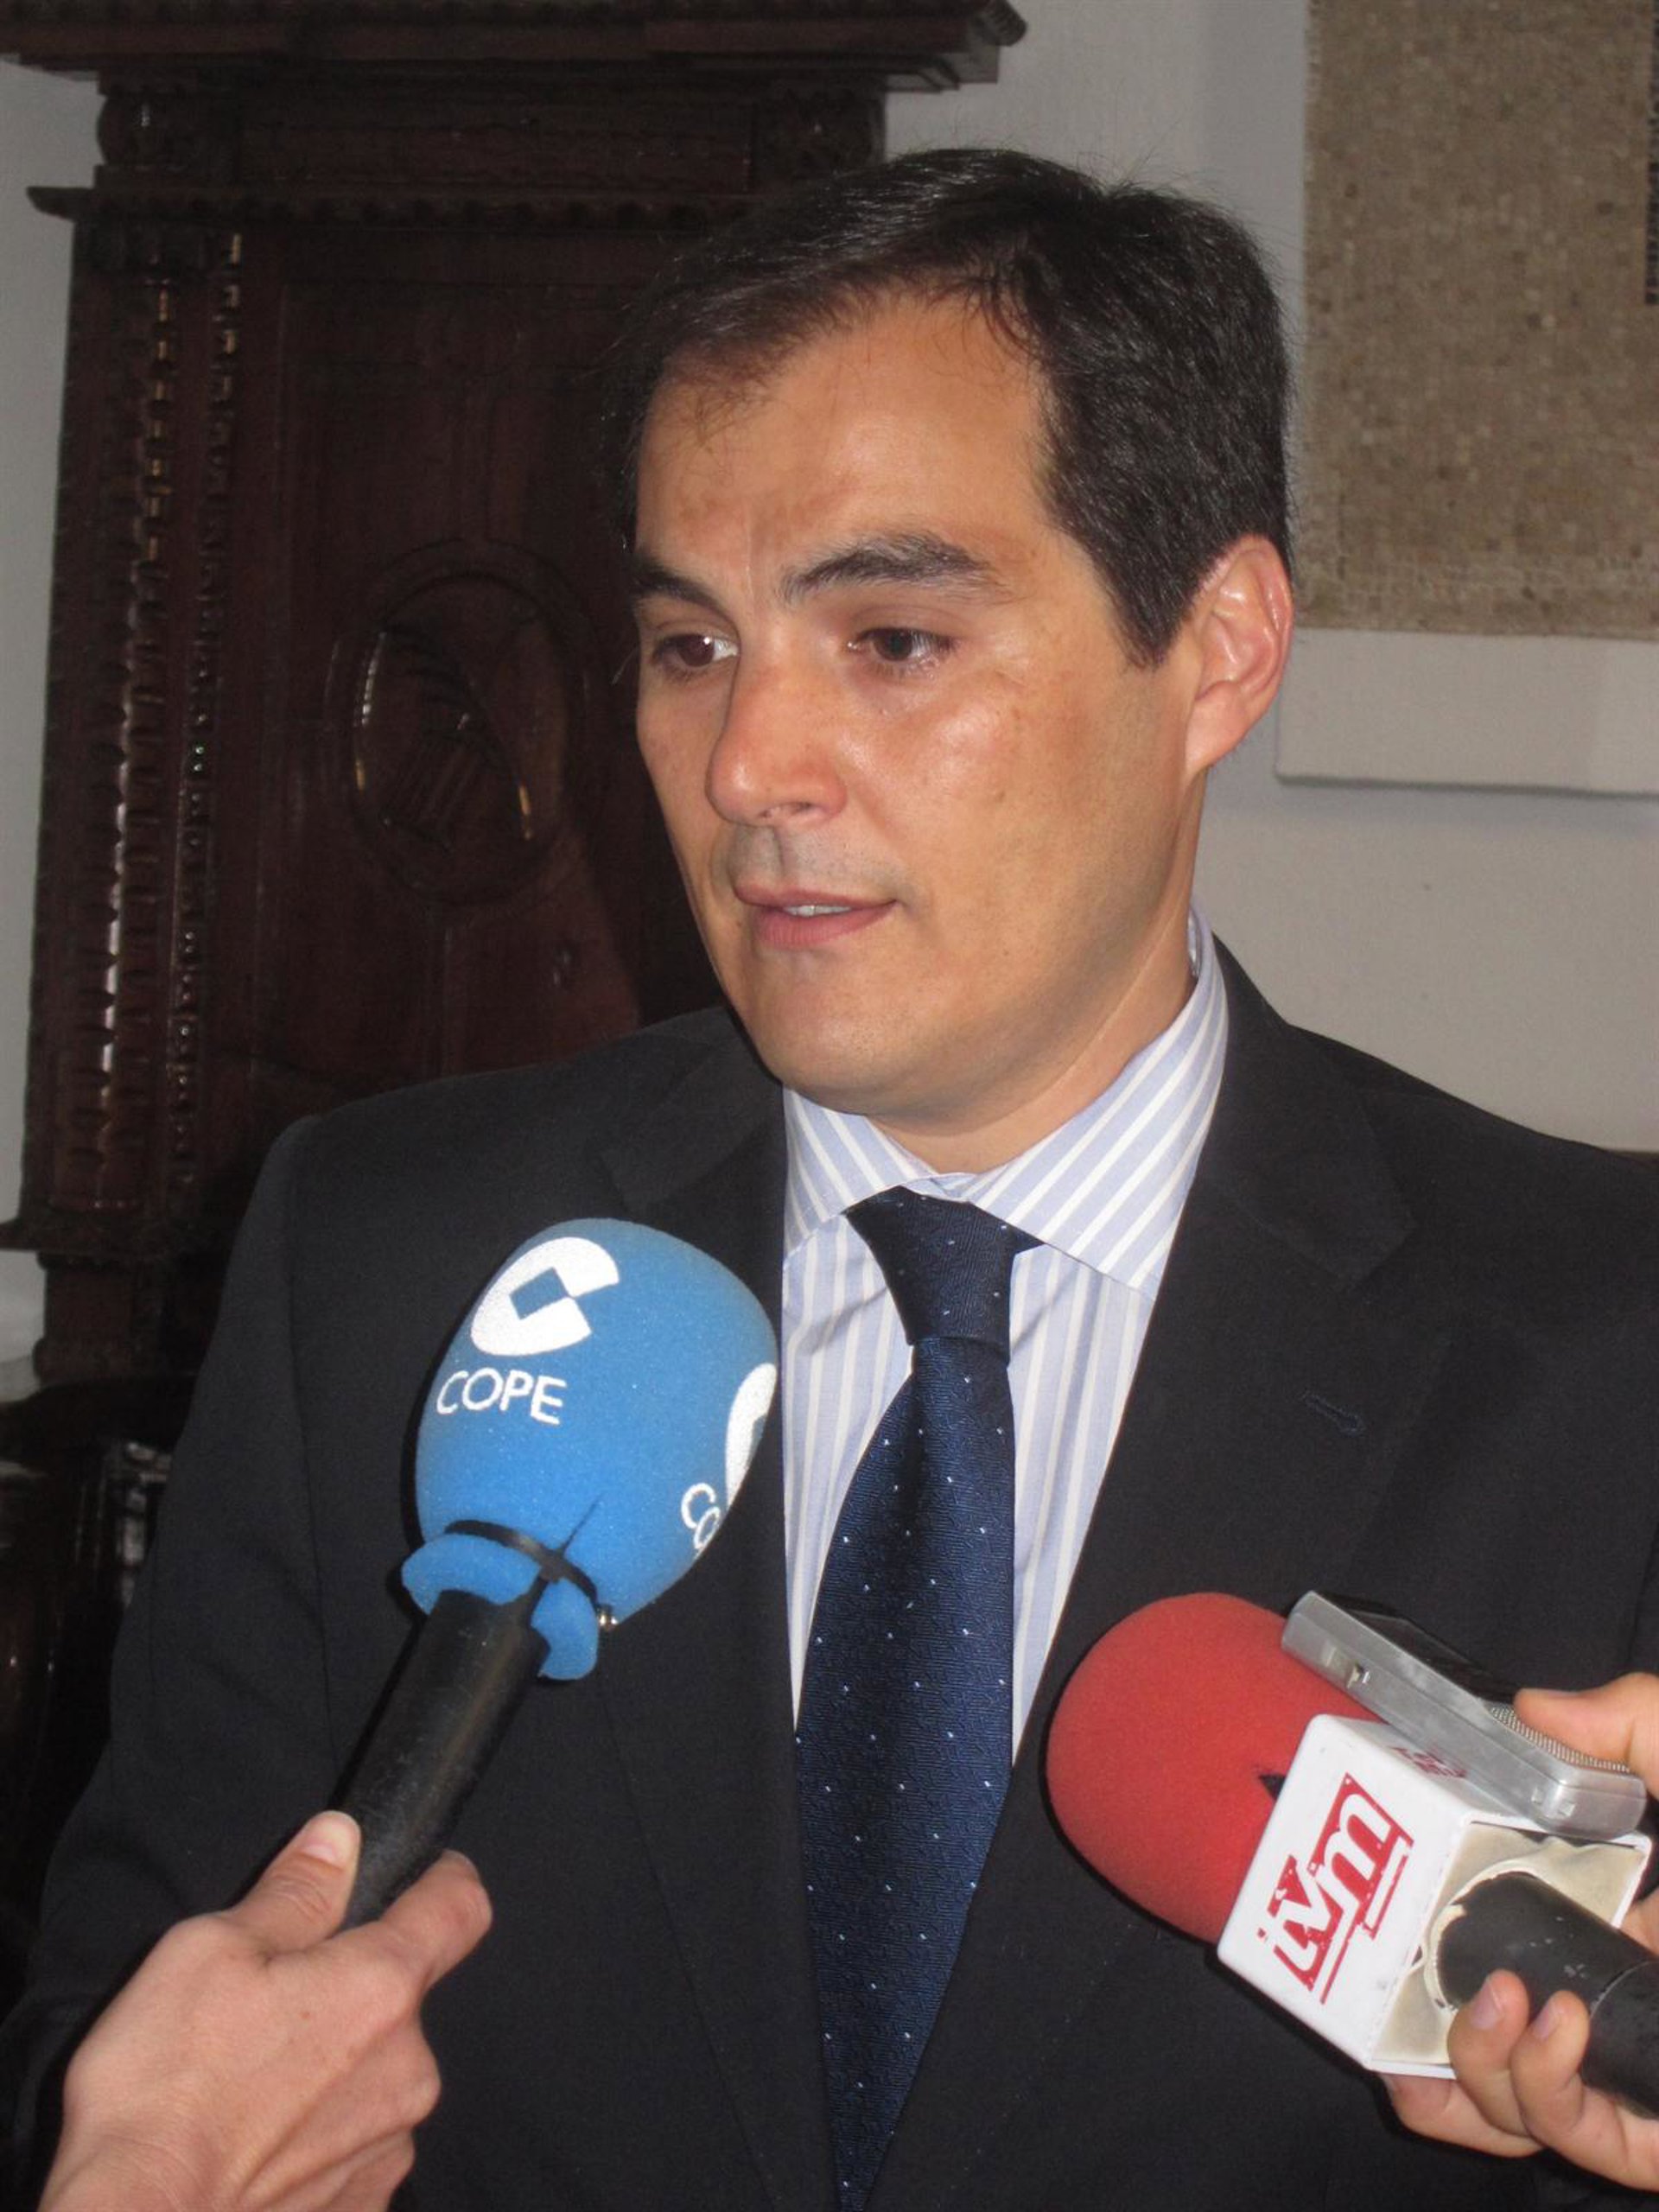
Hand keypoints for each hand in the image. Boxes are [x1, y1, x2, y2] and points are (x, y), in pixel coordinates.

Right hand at [38, 1811, 490, 2211]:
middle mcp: (409, 2069)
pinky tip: (257, 2143)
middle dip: (350, 1990)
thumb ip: (293, 1892)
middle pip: (403, 1999)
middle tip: (271, 2005)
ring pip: (377, 2075)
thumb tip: (340, 1840)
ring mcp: (389, 2147)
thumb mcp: (209, 1952)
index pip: (460, 1907)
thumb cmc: (165, 2093)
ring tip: (250, 2084)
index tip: (417, 1877)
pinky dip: (318, 2136)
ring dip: (334, 2068)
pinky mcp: (362, 2205)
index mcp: (382, 1989)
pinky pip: (355, 2146)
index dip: (440, 1880)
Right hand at [1386, 1674, 1658, 2187]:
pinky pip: (1565, 2132)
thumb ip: (1637, 1723)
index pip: (1499, 1919)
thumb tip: (1531, 1710)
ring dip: (1468, 2052)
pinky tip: (1554, 2026)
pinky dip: (1534, 2083)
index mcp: (1620, 1911)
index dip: (1429, 1913)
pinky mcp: (1654, 2138)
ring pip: (1503, 2094)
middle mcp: (1614, 1993)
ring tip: (1497, 1998)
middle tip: (1399, 1960)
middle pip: (1478, 2017)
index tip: (1385, 1881)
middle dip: (1415, 2005)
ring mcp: (1631, 2070)